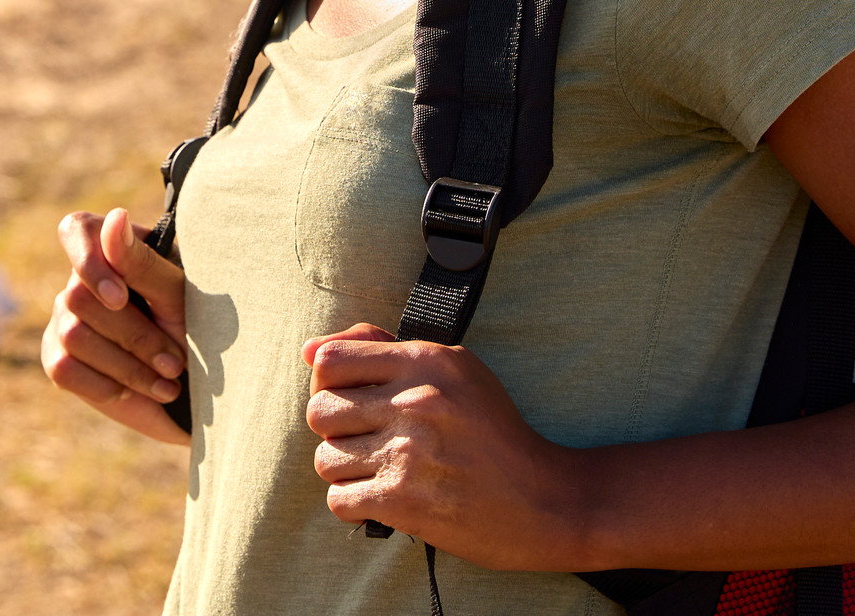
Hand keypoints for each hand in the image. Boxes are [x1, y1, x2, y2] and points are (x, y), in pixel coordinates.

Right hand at [42, 207, 191, 444]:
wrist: (198, 389)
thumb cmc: (195, 329)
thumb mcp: (178, 297)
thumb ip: (142, 262)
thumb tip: (114, 217)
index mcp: (112, 248)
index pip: (77, 231)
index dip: (90, 262)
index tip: (121, 297)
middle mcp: (80, 279)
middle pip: (78, 295)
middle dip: (134, 335)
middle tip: (175, 361)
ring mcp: (63, 319)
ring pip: (73, 335)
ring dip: (128, 366)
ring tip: (166, 381)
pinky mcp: (57, 359)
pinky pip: (65, 368)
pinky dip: (106, 385)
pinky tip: (137, 391)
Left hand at [305, 324, 590, 570]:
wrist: (546, 500)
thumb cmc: (495, 432)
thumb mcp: (454, 371)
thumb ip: (380, 350)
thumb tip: (308, 350)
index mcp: (426, 361)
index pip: (330, 360)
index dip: (330, 383)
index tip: (353, 400)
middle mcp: (414, 401)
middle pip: (319, 410)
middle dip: (336, 429)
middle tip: (368, 441)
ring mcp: (407, 453)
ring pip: (324, 458)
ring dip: (346, 470)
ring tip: (379, 471)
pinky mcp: (403, 502)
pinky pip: (339, 501)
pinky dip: (355, 504)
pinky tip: (383, 498)